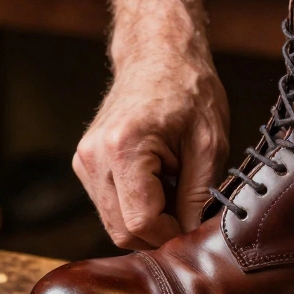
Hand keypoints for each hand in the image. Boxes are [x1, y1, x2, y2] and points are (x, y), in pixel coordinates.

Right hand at [74, 56, 229, 249]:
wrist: (158, 55)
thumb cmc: (189, 92)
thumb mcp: (210, 144)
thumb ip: (199, 197)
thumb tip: (192, 237)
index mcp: (124, 147)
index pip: (140, 223)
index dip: (171, 235)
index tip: (195, 223)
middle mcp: (94, 157)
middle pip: (122, 231)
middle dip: (158, 231)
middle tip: (187, 208)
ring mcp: (84, 161)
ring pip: (113, 224)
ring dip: (146, 220)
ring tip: (172, 188)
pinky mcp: (84, 164)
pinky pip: (109, 207)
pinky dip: (135, 207)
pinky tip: (157, 183)